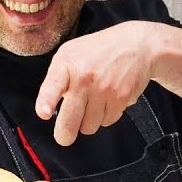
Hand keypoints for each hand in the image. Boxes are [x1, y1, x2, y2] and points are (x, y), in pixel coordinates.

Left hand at [35, 21, 169, 145]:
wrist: (137, 45)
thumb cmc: (96, 52)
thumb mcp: (68, 55)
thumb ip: (56, 80)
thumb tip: (50, 110)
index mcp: (67, 64)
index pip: (54, 85)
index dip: (47, 101)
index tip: (44, 113)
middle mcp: (85, 78)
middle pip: (70, 120)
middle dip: (64, 135)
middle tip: (64, 137)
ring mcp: (105, 89)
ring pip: (88, 126)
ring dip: (87, 122)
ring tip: (90, 106)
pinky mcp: (122, 98)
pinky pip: (106, 121)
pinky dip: (104, 117)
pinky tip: (106, 102)